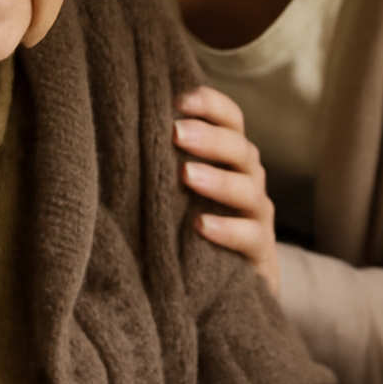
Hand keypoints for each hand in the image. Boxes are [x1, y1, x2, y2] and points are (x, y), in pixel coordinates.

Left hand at [174, 85, 279, 296]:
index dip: (210, 103)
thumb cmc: (190, 223)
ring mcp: (257, 214)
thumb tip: (122, 120)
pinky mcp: (260, 252)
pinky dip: (227, 230)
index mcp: (230, 155)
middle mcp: (249, 178)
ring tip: (186, 175)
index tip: (178, 96)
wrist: (223, 286)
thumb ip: (164, 157)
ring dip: (217, 180)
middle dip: (209, 138)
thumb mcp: (177, 187)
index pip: (231, 118)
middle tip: (176, 133)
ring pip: (247, 189)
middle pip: (240, 148)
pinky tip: (202, 226)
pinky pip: (250, 237)